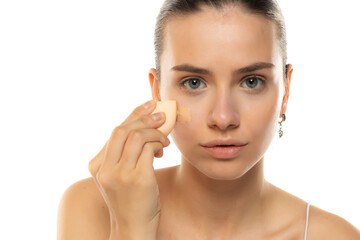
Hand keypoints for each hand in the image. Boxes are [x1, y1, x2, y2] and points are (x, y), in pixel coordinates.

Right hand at [88, 100, 169, 238]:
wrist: (133, 228)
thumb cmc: (130, 200)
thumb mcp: (119, 176)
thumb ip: (124, 153)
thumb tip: (144, 126)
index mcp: (97, 165)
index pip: (116, 131)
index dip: (134, 115)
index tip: (149, 105)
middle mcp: (104, 168)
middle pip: (123, 130)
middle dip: (145, 119)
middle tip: (162, 117)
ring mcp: (119, 173)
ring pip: (137, 136)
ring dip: (155, 133)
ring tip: (164, 141)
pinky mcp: (137, 178)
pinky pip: (150, 148)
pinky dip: (159, 144)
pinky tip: (163, 150)